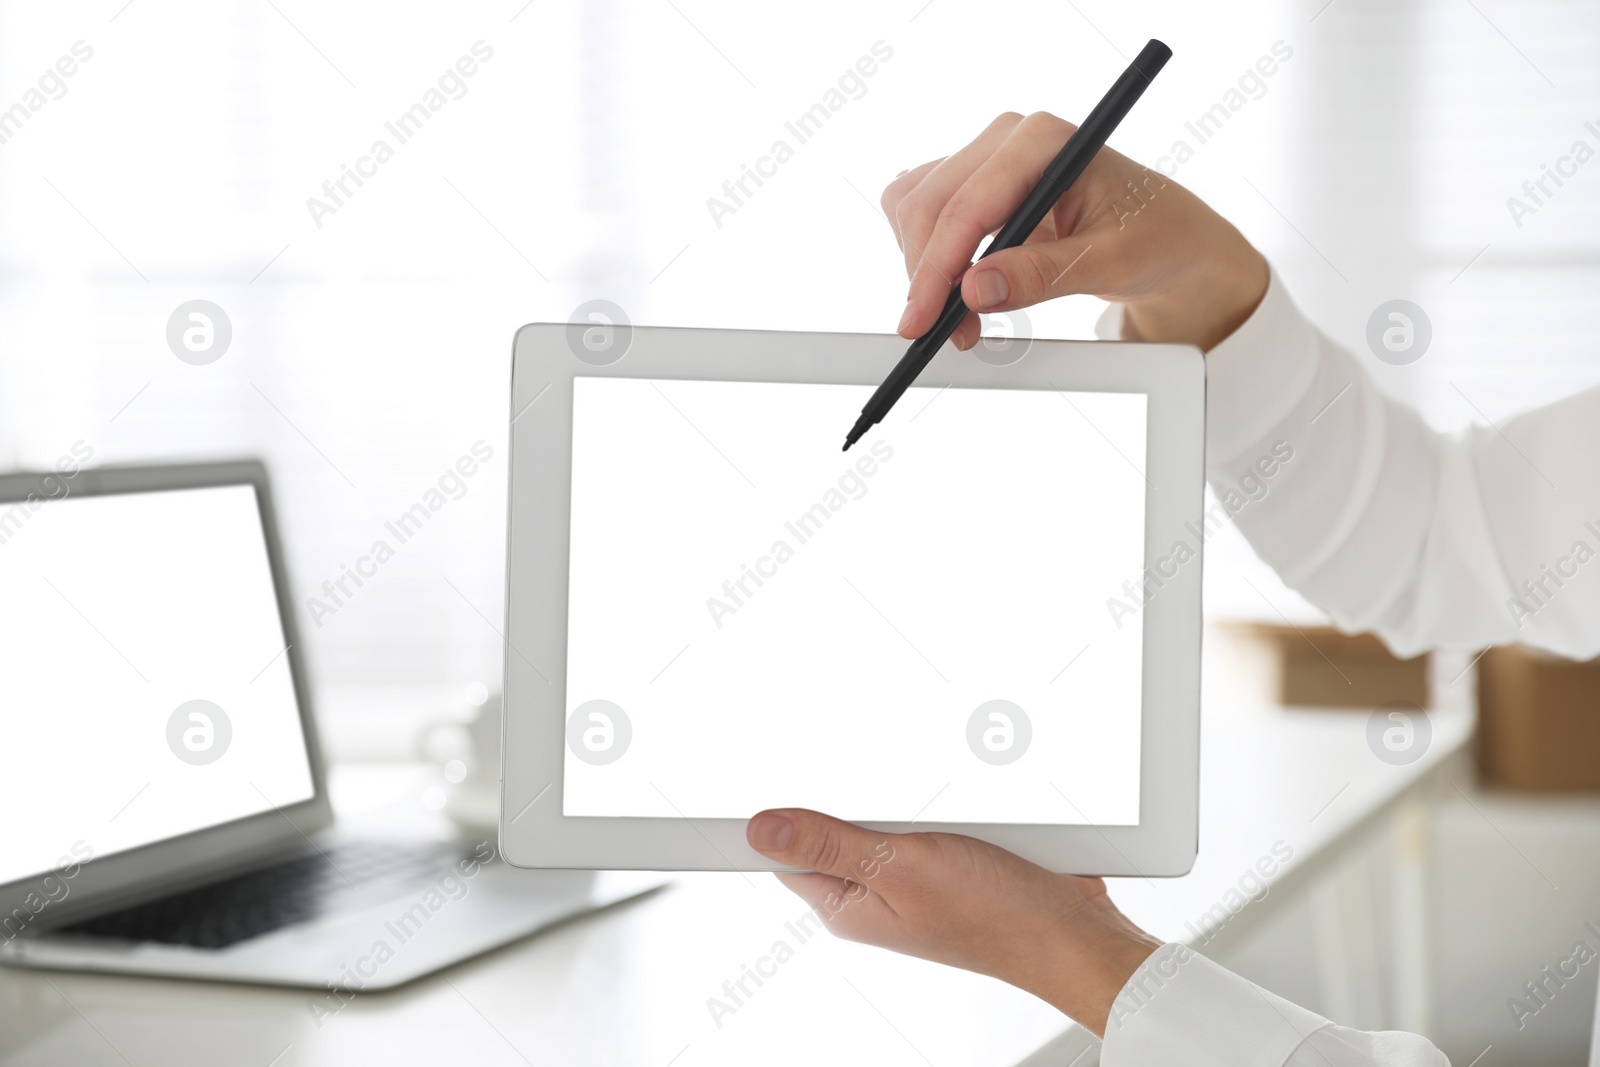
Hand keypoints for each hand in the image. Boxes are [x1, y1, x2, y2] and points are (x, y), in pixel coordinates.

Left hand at [746, 808, 1161, 1037]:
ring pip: (883, 809)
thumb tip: (760, 829)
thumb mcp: (900, 867)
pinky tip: (954, 792)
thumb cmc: (995, 917)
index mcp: (846, 904)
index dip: (771, 815)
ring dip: (901, 787)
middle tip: (860, 764)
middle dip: (846, 789)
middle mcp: (874, 891)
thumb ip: (830, 843)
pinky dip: (937, 793)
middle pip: (833, 821)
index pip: (785, 854)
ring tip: (926, 789)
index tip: (754, 781)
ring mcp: (913, 873)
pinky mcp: (949, 855)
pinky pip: (925, 810)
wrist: (1075, 931)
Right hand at [881, 112, 1268, 352]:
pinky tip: (957, 291)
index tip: (921, 320)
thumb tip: (975, 290)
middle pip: (927, 205)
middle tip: (946, 333)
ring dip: (926, 269)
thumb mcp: (1108, 263)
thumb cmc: (1155, 238)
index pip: (967, 205)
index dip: (936, 268)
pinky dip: (929, 258)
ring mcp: (989, 159)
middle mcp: (1009, 139)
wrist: (1169, 240)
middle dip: (928, 276)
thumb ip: (1041, 275)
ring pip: (915, 209)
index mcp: (1043, 140)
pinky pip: (924, 214)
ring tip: (961, 319)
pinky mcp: (977, 184)